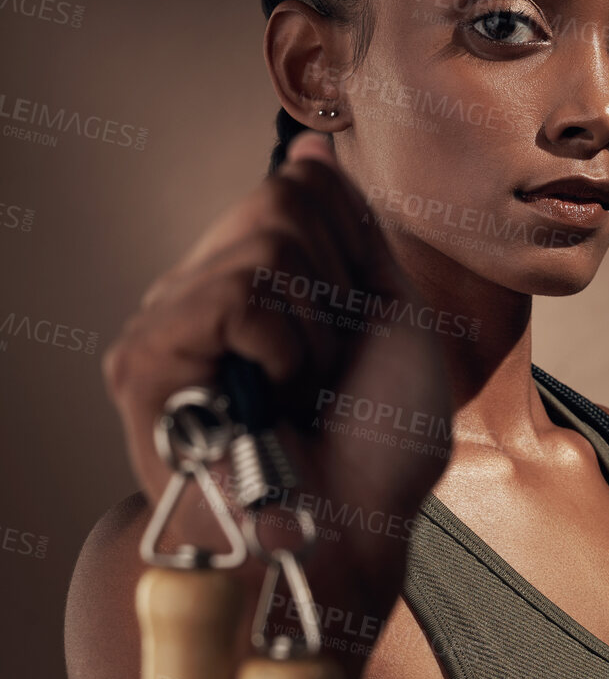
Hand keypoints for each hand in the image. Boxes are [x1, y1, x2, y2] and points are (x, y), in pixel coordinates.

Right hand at [102, 133, 453, 617]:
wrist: (350, 536)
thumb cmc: (379, 452)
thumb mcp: (391, 317)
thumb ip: (351, 230)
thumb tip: (310, 143)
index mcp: (254, 285)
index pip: (302, 185)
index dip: (356, 256)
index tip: (355, 339)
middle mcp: (201, 294)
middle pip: (286, 197)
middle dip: (342, 289)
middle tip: (329, 373)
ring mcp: (168, 321)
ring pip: (270, 238)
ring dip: (319, 328)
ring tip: (301, 394)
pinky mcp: (147, 354)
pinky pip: (242, 288)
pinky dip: (287, 346)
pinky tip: (273, 400)